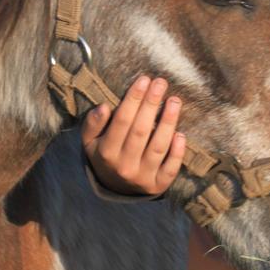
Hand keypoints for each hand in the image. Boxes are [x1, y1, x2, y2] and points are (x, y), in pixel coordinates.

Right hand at [81, 75, 186, 195]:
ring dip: (168, 122)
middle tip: (161, 83)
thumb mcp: (90, 141)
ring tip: (174, 101)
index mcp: (106, 153)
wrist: (115, 189)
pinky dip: (177, 152)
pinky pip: (170, 169)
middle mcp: (124, 166)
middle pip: (141, 130)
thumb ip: (93, 123)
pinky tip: (180, 134)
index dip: (133, 99)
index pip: (122, 121)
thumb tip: (104, 107)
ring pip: (158, 147)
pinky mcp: (158, 186)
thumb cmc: (105, 155)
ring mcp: (142, 177)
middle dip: (151, 104)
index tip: (144, 80)